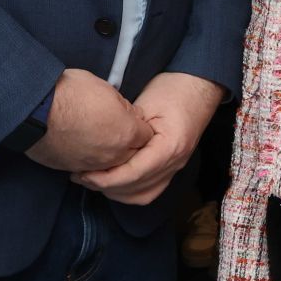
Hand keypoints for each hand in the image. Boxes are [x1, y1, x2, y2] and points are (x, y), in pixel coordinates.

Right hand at [25, 68, 153, 172]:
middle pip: (132, 155)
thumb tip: (129, 115)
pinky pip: (90, 168)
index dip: (139, 126)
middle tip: (117, 129)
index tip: (131, 119)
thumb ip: (123, 107)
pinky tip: (83, 146)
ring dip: (109, 154)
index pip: (147, 136)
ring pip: (111, 165)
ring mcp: (93, 165)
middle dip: (129, 143)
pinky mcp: (73, 170)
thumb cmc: (71, 93)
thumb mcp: (106, 89)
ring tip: (98, 137)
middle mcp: (114, 155)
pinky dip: (90, 159)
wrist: (35, 109)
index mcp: (126, 133)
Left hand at [72, 72, 223, 205]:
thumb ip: (127, 129)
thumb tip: (102, 149)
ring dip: (116, 192)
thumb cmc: (172, 88)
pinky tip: (112, 182)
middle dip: (106, 187)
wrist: (199, 85)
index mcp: (170, 147)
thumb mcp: (146, 104)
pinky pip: (150, 190)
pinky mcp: (171, 166)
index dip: (106, 178)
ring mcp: (176, 167)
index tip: (84, 173)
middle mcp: (176, 163)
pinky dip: (129, 191)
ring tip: (93, 180)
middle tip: (81, 176)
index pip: (134, 174)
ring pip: (143, 196)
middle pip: (137, 190)